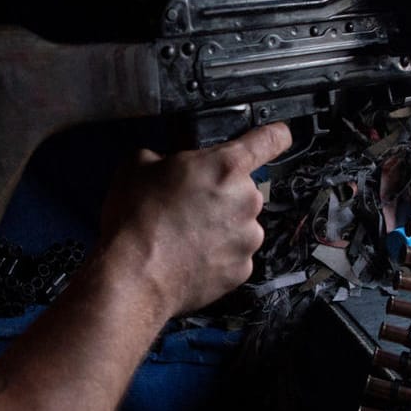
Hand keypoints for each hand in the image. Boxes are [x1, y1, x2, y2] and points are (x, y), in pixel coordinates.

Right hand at [98, 123, 291, 315]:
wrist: (135, 275)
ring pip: (240, 223)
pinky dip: (217, 254)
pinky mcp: (242, 269)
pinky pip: (234, 254)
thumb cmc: (138, 222)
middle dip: (221, 192)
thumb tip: (164, 162)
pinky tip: (190, 254)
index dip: (273, 135)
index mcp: (226, 166)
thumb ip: (165, 156)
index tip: (275, 137)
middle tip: (188, 203)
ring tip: (183, 233)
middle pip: (244, 188)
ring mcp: (247, 237)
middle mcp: (246, 200)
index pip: (270, 139)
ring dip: (220, 225)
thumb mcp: (138, 165)